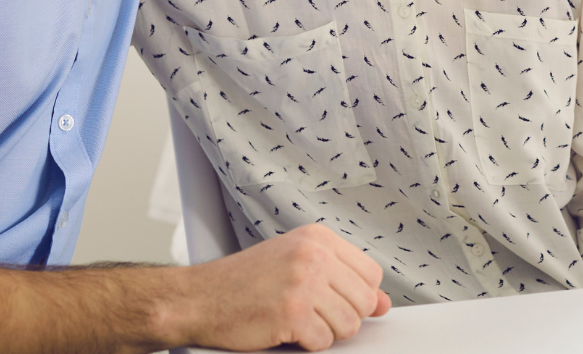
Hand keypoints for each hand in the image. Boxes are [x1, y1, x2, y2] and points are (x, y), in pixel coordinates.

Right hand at [173, 223, 390, 351]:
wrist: (199, 298)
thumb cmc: (244, 283)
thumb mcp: (297, 266)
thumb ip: (342, 280)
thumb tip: (384, 303)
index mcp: (318, 238)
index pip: (371, 273)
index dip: (358, 296)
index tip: (334, 300)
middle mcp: (313, 255)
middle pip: (364, 301)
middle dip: (342, 317)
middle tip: (311, 314)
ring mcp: (303, 283)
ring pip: (349, 325)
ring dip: (325, 332)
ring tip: (298, 321)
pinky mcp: (292, 313)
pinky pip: (324, 342)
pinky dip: (307, 344)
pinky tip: (285, 330)